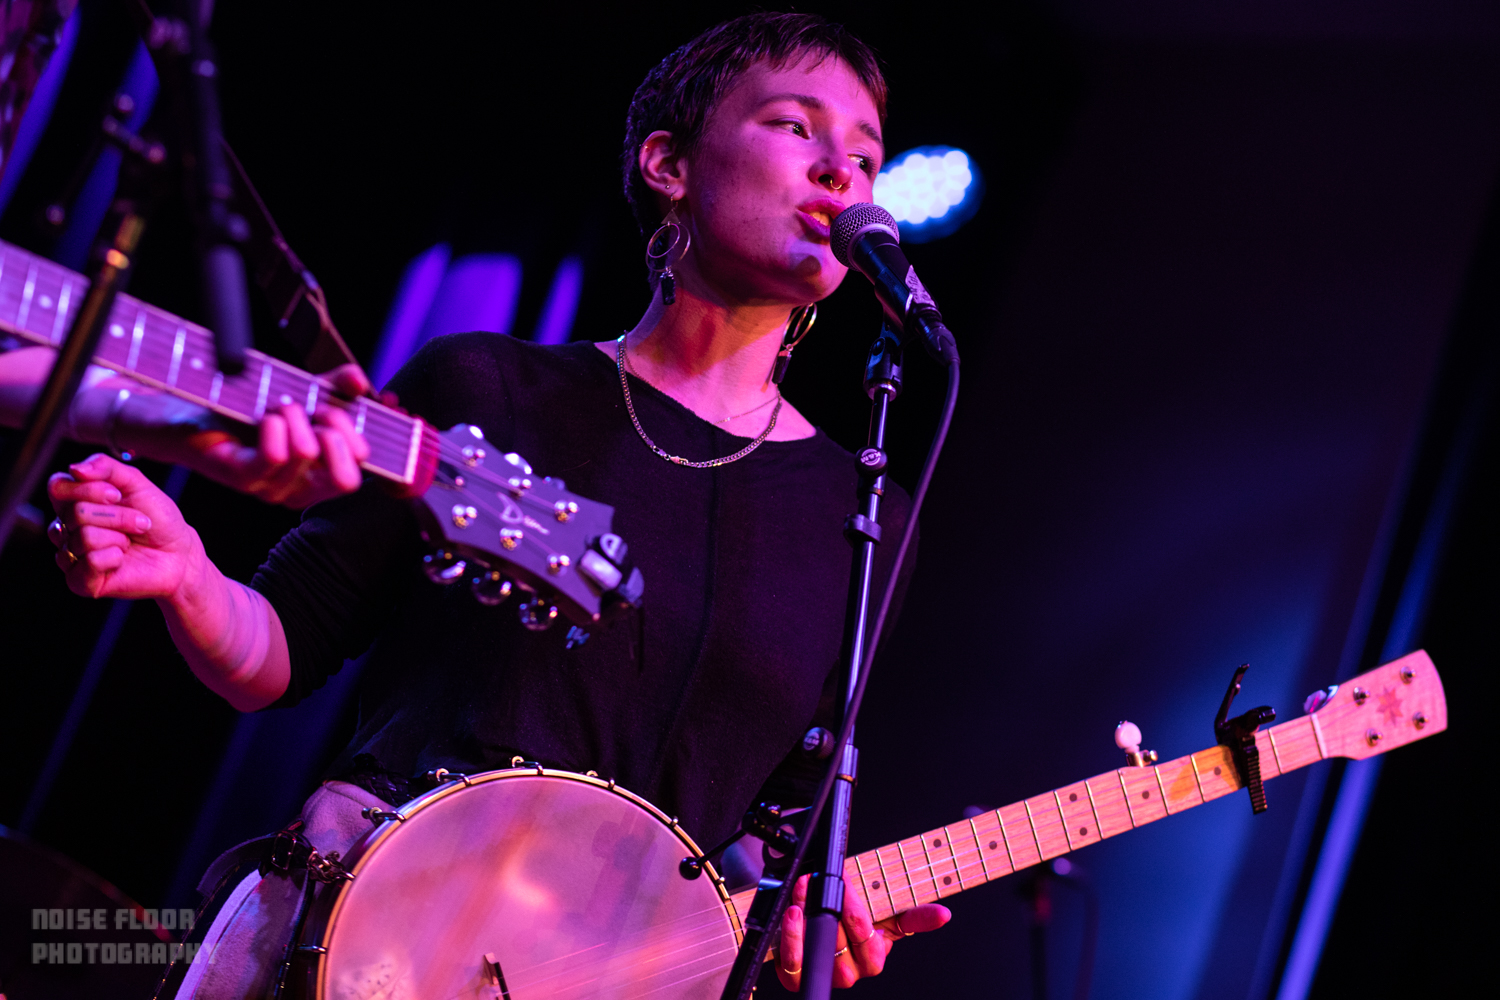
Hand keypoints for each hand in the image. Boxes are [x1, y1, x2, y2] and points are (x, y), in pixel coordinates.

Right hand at [48, 454, 202, 601]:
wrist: (180, 553)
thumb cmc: (157, 518)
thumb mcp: (136, 483)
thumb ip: (105, 467)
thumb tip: (74, 469)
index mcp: (73, 502)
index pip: (57, 487)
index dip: (89, 489)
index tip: (118, 494)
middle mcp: (65, 528)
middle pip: (76, 512)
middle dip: (118, 516)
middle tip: (139, 523)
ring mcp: (70, 556)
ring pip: (84, 537)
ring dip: (120, 537)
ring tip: (131, 542)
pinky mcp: (79, 581)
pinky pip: (89, 563)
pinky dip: (114, 558)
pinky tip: (121, 560)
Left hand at [178, 364, 372, 507]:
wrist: (187, 414)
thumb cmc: (245, 410)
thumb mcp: (301, 394)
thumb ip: (334, 386)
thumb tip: (359, 381)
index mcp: (319, 476)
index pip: (361, 471)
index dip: (366, 440)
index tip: (359, 407)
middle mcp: (299, 489)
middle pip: (346, 478)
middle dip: (339, 431)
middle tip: (317, 407)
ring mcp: (270, 488)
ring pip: (307, 453)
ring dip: (296, 415)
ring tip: (278, 405)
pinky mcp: (241, 477)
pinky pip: (274, 456)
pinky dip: (274, 425)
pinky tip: (264, 416)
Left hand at [775, 873, 950, 989]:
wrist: (821, 924)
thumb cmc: (854, 920)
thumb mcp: (887, 916)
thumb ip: (915, 917)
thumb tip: (943, 916)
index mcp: (873, 958)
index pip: (868, 941)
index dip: (855, 913)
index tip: (845, 883)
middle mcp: (849, 972)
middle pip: (840, 946)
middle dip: (830, 910)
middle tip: (820, 882)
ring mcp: (823, 974)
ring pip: (816, 955)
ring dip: (807, 921)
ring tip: (803, 891)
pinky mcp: (796, 975)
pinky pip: (793, 965)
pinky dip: (791, 938)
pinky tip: (792, 913)